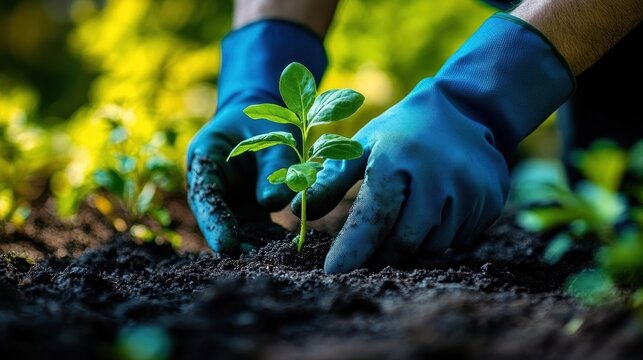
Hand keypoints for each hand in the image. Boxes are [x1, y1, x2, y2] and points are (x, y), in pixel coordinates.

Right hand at [187, 20, 325, 253]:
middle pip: (218, 222)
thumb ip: (273, 164)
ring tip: (273, 262)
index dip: (214, 223)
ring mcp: (230, 202)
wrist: (262, 116)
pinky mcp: (249, 211)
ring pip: (239, 230)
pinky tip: (288, 252)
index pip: (205, 197)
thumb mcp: (269, 132)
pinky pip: (258, 229)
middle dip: (235, 244)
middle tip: (254, 263)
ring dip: (255, 247)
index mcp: (204, 161)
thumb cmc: (263, 118)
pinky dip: (270, 241)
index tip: (227, 245)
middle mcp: (212, 187)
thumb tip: (273, 204)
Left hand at [293, 14, 574, 272]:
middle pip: (404, 241)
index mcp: (400, 158)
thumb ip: (331, 179)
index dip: (352, 248)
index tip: (332, 271)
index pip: (374, 216)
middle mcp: (438, 175)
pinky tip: (432, 212)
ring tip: (403, 221)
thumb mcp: (363, 145)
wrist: (464, 110)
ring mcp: (470, 189)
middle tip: (366, 253)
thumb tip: (294, 208)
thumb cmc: (402, 131)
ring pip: (432, 245)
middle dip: (380, 254)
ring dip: (411, 244)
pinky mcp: (490, 201)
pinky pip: (458, 238)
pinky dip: (438, 235)